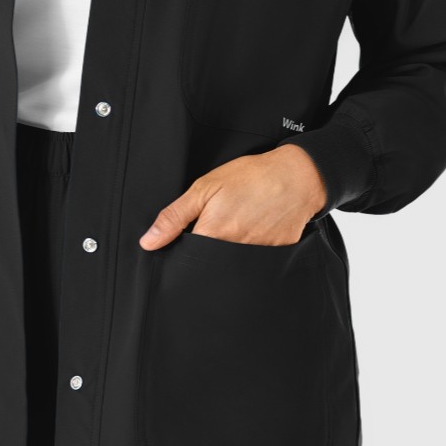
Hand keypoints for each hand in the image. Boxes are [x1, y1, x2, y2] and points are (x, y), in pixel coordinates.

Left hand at [138, 144, 327, 249]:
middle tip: (219, 228)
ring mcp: (256, 258)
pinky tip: (255, 232)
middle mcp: (234, 252)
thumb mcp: (205, 188)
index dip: (183, 253)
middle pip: (209, 266)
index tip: (186, 242)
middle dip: (206, 255)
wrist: (296, 177)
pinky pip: (255, 266)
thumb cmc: (251, 178)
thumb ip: (175, 216)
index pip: (187, 260)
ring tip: (239, 226)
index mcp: (213, 235)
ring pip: (231, 268)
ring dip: (229, 253)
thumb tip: (148, 242)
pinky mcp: (274, 259)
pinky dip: (251, 253)